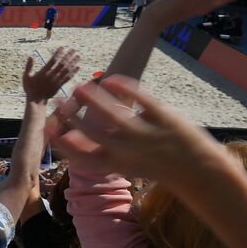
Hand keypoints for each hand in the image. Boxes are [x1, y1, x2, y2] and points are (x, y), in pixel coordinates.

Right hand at [22, 47, 80, 102]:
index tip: (62, 47)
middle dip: (68, 56)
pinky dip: (73, 72)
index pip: (53, 60)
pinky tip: (78, 67)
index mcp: (44, 72)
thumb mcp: (26, 76)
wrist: (36, 101)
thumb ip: (29, 66)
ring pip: (67, 70)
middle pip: (62, 64)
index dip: (58, 53)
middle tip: (73, 49)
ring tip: (78, 56)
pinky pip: (68, 78)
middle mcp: (52, 75)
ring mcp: (56, 81)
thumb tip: (31, 56)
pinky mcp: (59, 85)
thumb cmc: (30, 88)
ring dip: (73, 62)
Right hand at [45, 76, 226, 187]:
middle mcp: (130, 151)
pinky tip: (110, 79)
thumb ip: (101, 152)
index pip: (82, 157)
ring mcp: (147, 135)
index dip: (61, 143)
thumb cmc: (157, 164)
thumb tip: (74, 139)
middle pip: (93, 134)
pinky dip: (123, 87)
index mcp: (118, 164)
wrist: (198, 168)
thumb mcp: (126, 164)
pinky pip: (140, 99)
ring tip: (80, 86)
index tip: (48, 128)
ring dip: (93, 99)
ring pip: (113, 115)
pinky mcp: (164, 118)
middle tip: (59, 103)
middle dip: (71, 118)